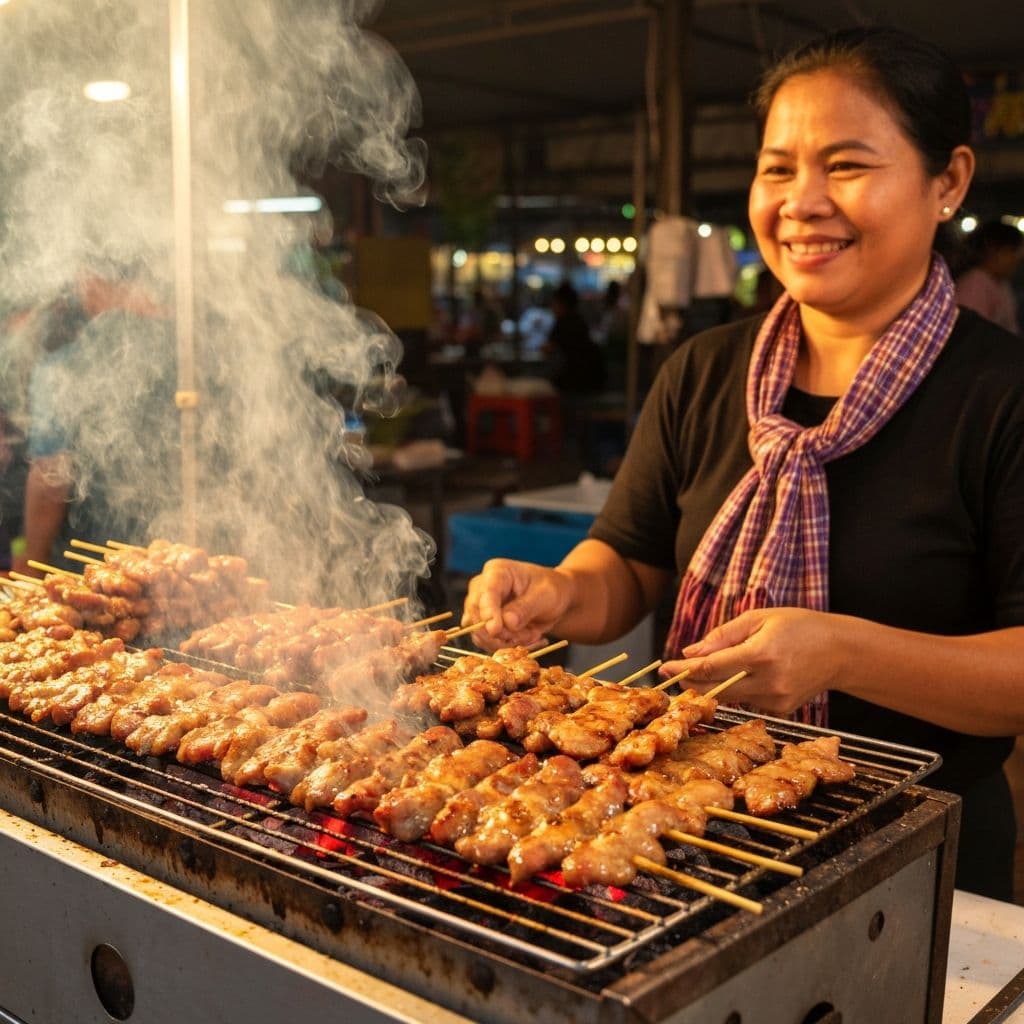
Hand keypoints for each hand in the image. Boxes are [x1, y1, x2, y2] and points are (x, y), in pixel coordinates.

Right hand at [461, 558, 573, 651]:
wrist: (553, 600)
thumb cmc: (551, 589)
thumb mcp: (545, 595)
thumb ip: (525, 608)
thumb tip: (507, 622)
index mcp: (496, 572)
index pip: (486, 592)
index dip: (488, 612)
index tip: (495, 629)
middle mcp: (481, 588)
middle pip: (476, 615)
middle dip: (501, 632)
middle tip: (529, 635)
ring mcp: (480, 607)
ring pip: (480, 633)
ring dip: (506, 641)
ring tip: (531, 634)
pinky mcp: (483, 625)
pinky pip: (487, 643)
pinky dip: (506, 647)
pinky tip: (525, 639)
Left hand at [659, 607, 846, 715]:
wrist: (841, 652)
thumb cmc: (799, 627)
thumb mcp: (759, 618)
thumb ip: (722, 636)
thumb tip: (690, 653)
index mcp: (762, 654)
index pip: (712, 668)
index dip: (685, 670)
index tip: (665, 669)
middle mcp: (768, 681)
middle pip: (716, 689)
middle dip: (692, 682)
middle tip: (674, 673)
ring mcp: (776, 700)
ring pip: (730, 698)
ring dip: (714, 686)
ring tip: (707, 670)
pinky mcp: (781, 711)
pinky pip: (747, 701)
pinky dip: (739, 690)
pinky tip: (746, 676)